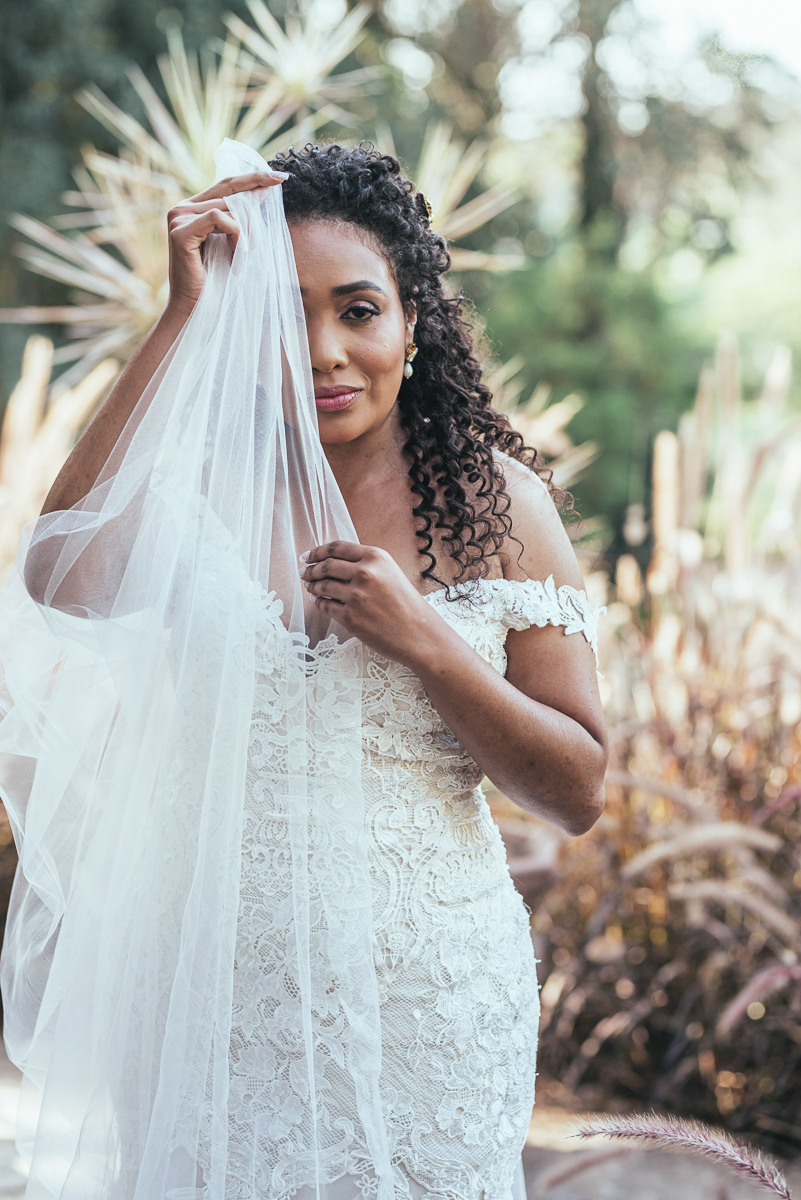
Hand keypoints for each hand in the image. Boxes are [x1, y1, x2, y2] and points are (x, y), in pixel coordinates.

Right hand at [165, 170, 287, 318]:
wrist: (196, 310)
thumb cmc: (216, 282)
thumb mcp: (234, 243)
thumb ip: (243, 217)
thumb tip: (262, 192)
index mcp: (192, 208)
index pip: (226, 184)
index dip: (253, 178)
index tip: (280, 177)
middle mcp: (182, 208)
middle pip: (229, 193)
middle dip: (253, 212)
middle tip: (262, 235)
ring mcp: (178, 217)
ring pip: (227, 206)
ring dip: (245, 230)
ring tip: (244, 254)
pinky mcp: (180, 231)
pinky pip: (218, 218)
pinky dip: (235, 235)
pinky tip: (236, 254)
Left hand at [300, 541, 435, 665]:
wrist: (419, 633)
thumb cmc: (405, 604)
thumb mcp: (389, 572)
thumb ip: (364, 564)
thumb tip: (331, 563)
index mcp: (376, 557)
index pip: (337, 548)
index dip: (317, 551)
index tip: (307, 556)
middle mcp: (365, 573)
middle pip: (326, 566)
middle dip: (310, 569)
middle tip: (303, 572)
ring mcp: (356, 596)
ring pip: (322, 586)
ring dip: (312, 586)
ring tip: (309, 586)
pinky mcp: (350, 617)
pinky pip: (325, 606)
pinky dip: (319, 602)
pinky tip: (319, 600)